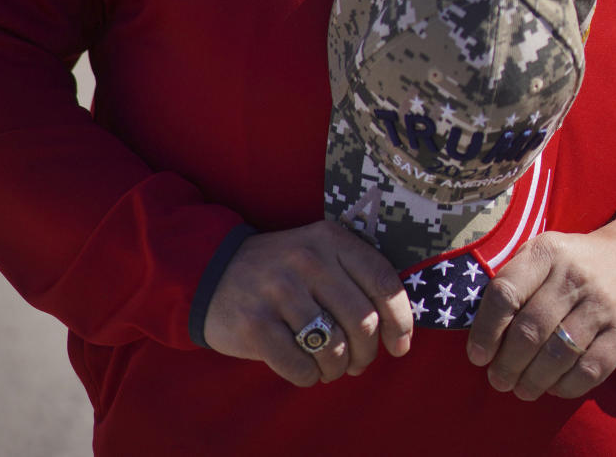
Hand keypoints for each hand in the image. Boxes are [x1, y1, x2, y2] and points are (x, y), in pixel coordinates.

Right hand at [202, 220, 412, 386]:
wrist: (214, 273)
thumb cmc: (283, 273)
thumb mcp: (319, 254)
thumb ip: (356, 278)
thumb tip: (399, 330)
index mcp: (330, 238)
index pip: (383, 281)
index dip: (401, 320)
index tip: (400, 345)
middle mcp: (307, 259)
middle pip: (362, 321)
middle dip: (367, 353)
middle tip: (358, 362)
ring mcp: (278, 290)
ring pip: (334, 349)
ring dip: (337, 369)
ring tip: (329, 366)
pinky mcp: (255, 324)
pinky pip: (301, 368)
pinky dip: (309, 377)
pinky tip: (303, 367)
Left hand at [466, 192, 615, 400]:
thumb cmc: (580, 260)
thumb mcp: (547, 251)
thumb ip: (517, 280)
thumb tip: (483, 328)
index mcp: (547, 252)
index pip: (505, 293)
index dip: (486, 330)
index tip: (477, 355)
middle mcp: (574, 276)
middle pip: (529, 330)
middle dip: (507, 364)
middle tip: (498, 379)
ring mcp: (602, 305)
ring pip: (557, 355)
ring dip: (532, 380)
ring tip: (521, 388)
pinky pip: (589, 370)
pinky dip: (565, 386)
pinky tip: (553, 387)